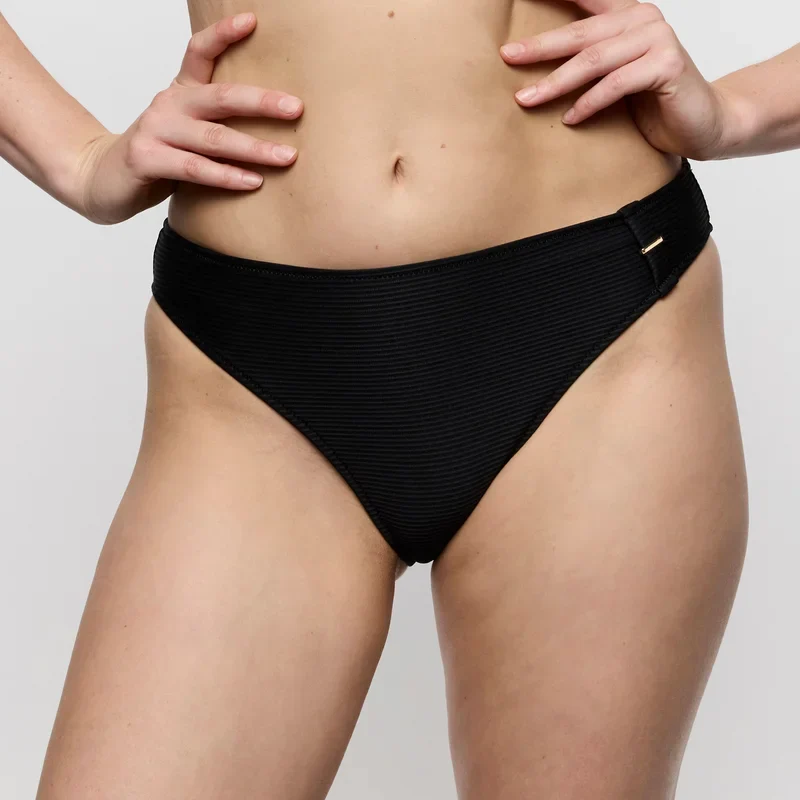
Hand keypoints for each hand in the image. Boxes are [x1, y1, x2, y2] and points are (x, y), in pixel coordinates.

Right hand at [77, 12, 303, 223]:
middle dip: (262, 102)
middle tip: (297, 108)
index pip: (200, 52)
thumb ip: (218, 123)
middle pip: (221, 97)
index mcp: (180, 91)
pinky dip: (226, 176)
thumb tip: (276, 124)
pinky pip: (195, 168)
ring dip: (254, 148)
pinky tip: (253, 181)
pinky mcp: (147, 158)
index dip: (223, 34)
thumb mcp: (187, 131)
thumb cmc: (158, 155)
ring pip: (214, 138)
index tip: (253, 21)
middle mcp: (168, 104)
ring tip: (287, 156)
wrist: (102, 178)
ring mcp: (156, 130)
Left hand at [499, 0, 732, 160]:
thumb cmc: (656, 102)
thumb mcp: (617, 76)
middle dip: (539, 47)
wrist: (705, 123)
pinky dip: (589, 103)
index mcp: (628, 15)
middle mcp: (643, 18)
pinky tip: (570, 118)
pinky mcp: (666, 65)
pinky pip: (615, 84)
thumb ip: (591, 62)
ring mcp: (657, 38)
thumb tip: (537, 68)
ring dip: (556, 82)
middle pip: (580, 33)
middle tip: (507, 56)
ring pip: (593, 60)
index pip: (586, 0)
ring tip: (526, 99)